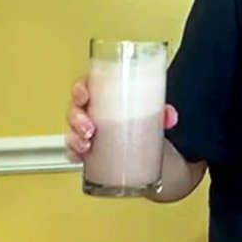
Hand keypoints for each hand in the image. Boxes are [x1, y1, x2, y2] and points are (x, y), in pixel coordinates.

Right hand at [64, 75, 178, 162]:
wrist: (149, 148)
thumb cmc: (143, 121)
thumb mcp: (153, 112)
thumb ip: (163, 112)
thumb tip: (169, 116)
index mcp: (104, 95)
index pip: (85, 86)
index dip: (80, 88)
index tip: (85, 95)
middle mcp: (93, 111)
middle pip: (74, 109)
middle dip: (77, 118)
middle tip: (90, 128)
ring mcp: (88, 130)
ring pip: (72, 130)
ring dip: (75, 137)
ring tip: (87, 144)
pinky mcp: (88, 149)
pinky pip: (73, 150)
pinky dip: (74, 153)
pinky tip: (80, 156)